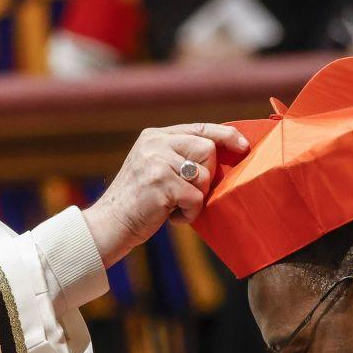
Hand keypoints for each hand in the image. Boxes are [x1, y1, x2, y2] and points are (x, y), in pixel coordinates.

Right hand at [83, 123, 248, 267]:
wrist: (109, 225)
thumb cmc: (139, 203)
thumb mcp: (155, 169)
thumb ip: (180, 157)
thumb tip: (223, 152)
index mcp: (154, 136)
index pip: (200, 128)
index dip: (226, 135)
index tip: (243, 146)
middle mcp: (155, 144)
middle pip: (207, 149)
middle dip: (207, 176)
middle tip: (187, 194)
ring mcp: (157, 162)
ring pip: (204, 175)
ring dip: (196, 198)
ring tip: (174, 207)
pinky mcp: (161, 183)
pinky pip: (196, 198)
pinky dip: (189, 214)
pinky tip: (170, 217)